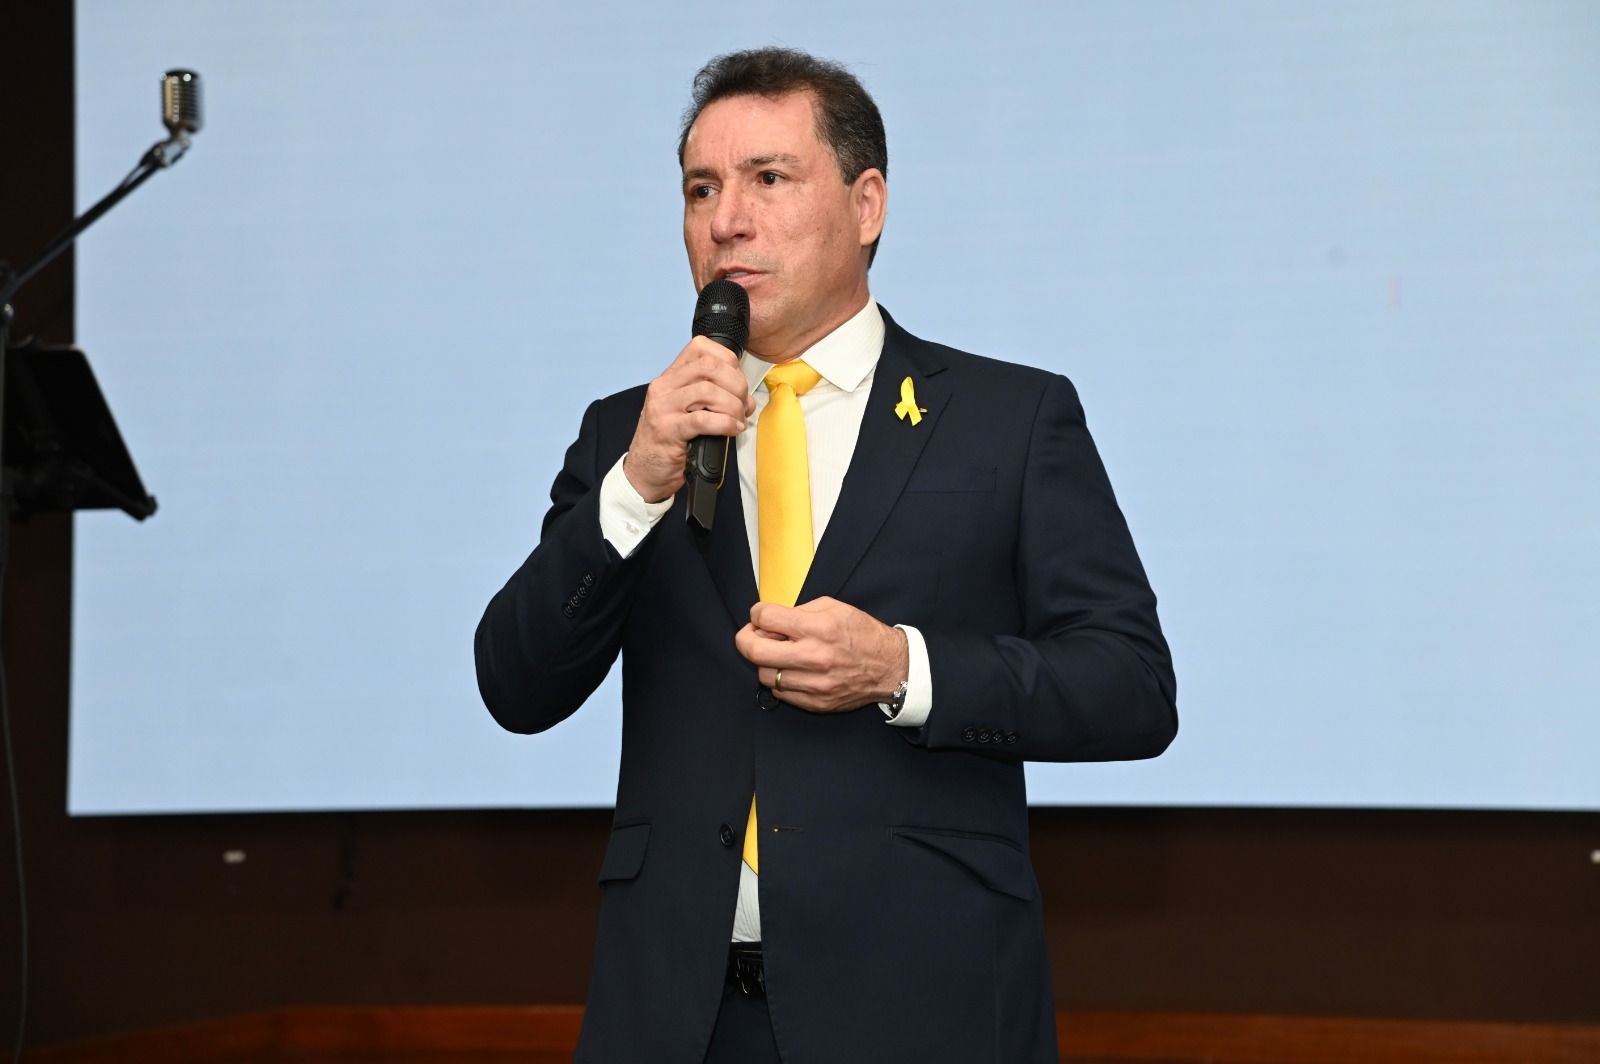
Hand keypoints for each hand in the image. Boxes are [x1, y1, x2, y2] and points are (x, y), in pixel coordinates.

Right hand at [623, 337, 756, 503]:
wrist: (645, 472)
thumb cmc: (670, 442)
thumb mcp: (688, 410)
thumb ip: (713, 397)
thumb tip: (746, 398)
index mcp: (671, 377)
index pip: (701, 347)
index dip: (729, 361)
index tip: (738, 382)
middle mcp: (664, 387)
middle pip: (709, 365)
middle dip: (736, 384)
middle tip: (742, 404)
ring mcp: (663, 407)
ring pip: (708, 391)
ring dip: (733, 406)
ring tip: (738, 420)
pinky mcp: (668, 430)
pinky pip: (703, 419)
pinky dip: (725, 423)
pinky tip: (732, 430)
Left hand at [734, 597, 908, 712]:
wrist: (889, 667)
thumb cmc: (862, 635)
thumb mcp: (834, 608)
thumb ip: (799, 611)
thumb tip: (770, 621)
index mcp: (818, 627)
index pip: (765, 618)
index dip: (757, 614)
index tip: (760, 616)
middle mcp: (814, 657)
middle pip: (755, 651)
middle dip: (745, 639)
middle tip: (751, 635)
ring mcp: (814, 684)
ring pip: (764, 675)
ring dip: (765, 662)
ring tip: (778, 654)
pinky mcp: (815, 703)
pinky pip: (780, 692)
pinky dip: (780, 680)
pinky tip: (792, 670)